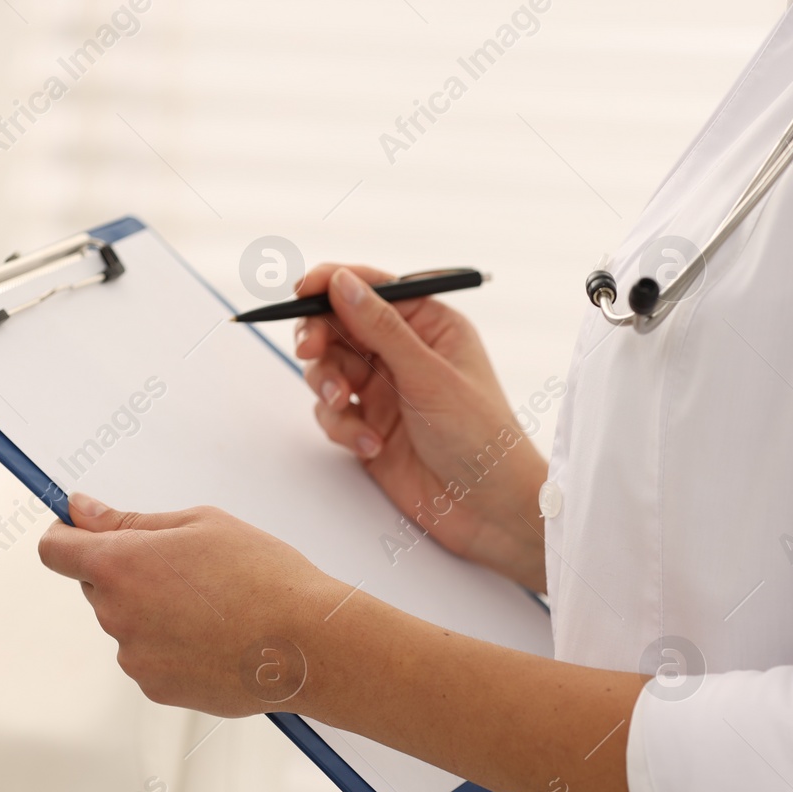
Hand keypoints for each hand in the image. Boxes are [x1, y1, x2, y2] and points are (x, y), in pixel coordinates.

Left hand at [38, 494, 341, 717]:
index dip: (67, 534)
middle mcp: (116, 614)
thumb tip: (82, 511)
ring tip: (214, 607)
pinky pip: (151, 657)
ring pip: (127, 623)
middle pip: (97, 585)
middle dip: (128, 573)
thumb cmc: (264, 576)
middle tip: (187, 569)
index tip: (85, 531)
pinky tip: (216, 637)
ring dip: (154, 611)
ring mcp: (134, 657)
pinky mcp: (156, 688)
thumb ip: (129, 521)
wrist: (306, 644)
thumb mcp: (201, 524)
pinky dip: (173, 646)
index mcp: (120, 565)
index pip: (54, 549)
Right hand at [294, 264, 547, 592]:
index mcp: (431, 325)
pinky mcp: (369, 427)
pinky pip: (333, 414)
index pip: (373, 288)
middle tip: (310, 351)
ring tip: (343, 406)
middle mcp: (405, 353)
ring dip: (328, 385)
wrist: (490, 510)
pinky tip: (371, 446)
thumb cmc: (481, 438)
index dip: (333, 283)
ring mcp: (385, 390)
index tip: (303, 288)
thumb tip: (342, 281)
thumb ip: (382, 328)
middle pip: (340, 325)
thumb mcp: (430, 376)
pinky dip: (343, 428)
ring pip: (329, 369)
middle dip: (320, 338)